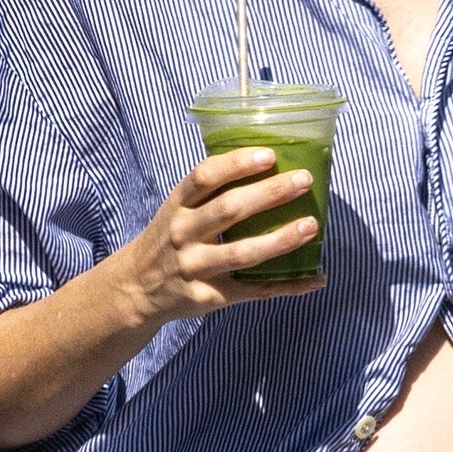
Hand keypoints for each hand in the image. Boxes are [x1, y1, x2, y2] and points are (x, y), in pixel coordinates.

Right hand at [117, 147, 322, 325]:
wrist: (136, 289)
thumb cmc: (169, 240)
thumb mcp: (175, 210)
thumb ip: (208, 193)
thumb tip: (265, 164)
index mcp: (176, 207)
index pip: (205, 178)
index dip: (237, 164)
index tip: (270, 155)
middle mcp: (183, 235)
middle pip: (228, 210)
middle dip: (269, 193)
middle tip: (303, 180)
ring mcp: (195, 268)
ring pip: (243, 253)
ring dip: (281, 239)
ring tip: (311, 226)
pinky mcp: (209, 297)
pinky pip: (254, 291)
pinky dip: (289, 286)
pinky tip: (316, 279)